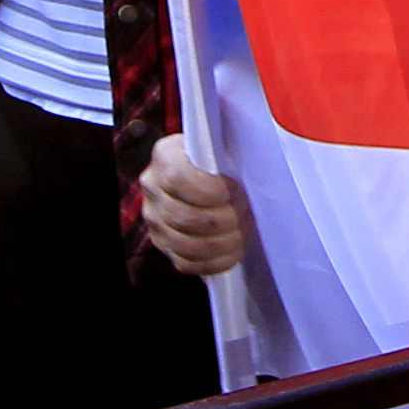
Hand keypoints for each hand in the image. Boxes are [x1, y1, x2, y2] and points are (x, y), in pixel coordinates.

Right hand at [139, 133, 250, 276]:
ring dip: (223, 242)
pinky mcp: (164, 245)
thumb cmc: (225, 159)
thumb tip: (256, 163)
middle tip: (246, 212)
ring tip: (243, 231)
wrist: (214, 175)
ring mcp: (155, 220)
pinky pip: (187, 263)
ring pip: (186, 244)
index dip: (210, 189)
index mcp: (165, 156)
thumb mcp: (226, 145)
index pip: (178, 178)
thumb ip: (232, 151)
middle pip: (183, 216)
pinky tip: (234, 250)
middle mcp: (153, 188)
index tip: (235, 190)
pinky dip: (216, 261)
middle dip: (224, 218)